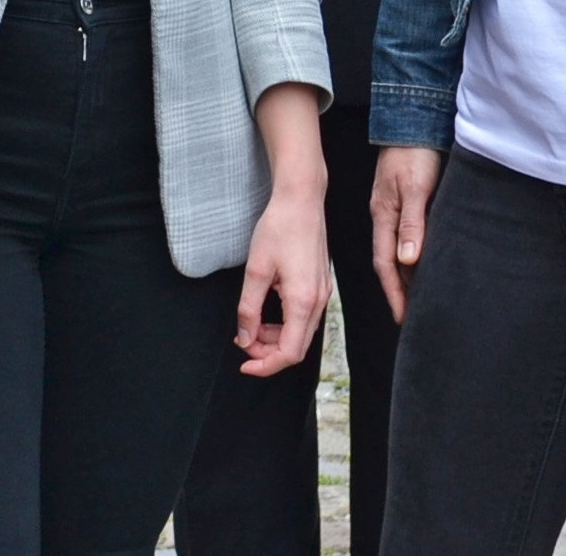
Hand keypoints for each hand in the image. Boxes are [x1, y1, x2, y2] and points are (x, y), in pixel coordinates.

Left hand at [234, 171, 328, 376]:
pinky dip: (284, 323)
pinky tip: (266, 312)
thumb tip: (245, 338)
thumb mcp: (256, 270)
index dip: (266, 365)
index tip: (245, 364)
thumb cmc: (279, 228)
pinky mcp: (320, 285)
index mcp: (304, 301)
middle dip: (268, 353)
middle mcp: (318, 301)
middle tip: (242, 342)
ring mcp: (322, 293)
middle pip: (297, 347)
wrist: (301, 200)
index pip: (289, 353)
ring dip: (275, 338)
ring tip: (250, 326)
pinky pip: (304, 316)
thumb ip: (249, 309)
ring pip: (300, 333)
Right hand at [368, 146, 442, 322]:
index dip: (394, 292)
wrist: (412, 122)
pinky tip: (425, 261)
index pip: (385, 264)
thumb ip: (412, 224)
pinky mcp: (406, 201)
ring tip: (421, 297)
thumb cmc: (414, 153)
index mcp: (384, 216)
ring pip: (399, 250)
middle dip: (400, 290)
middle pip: (390, 261)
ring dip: (408, 274)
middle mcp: (386, 216)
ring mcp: (394, 209)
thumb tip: (408, 260)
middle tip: (413, 315)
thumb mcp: (416, 188)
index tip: (402, 316)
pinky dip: (415, 255)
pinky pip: (407, 236)